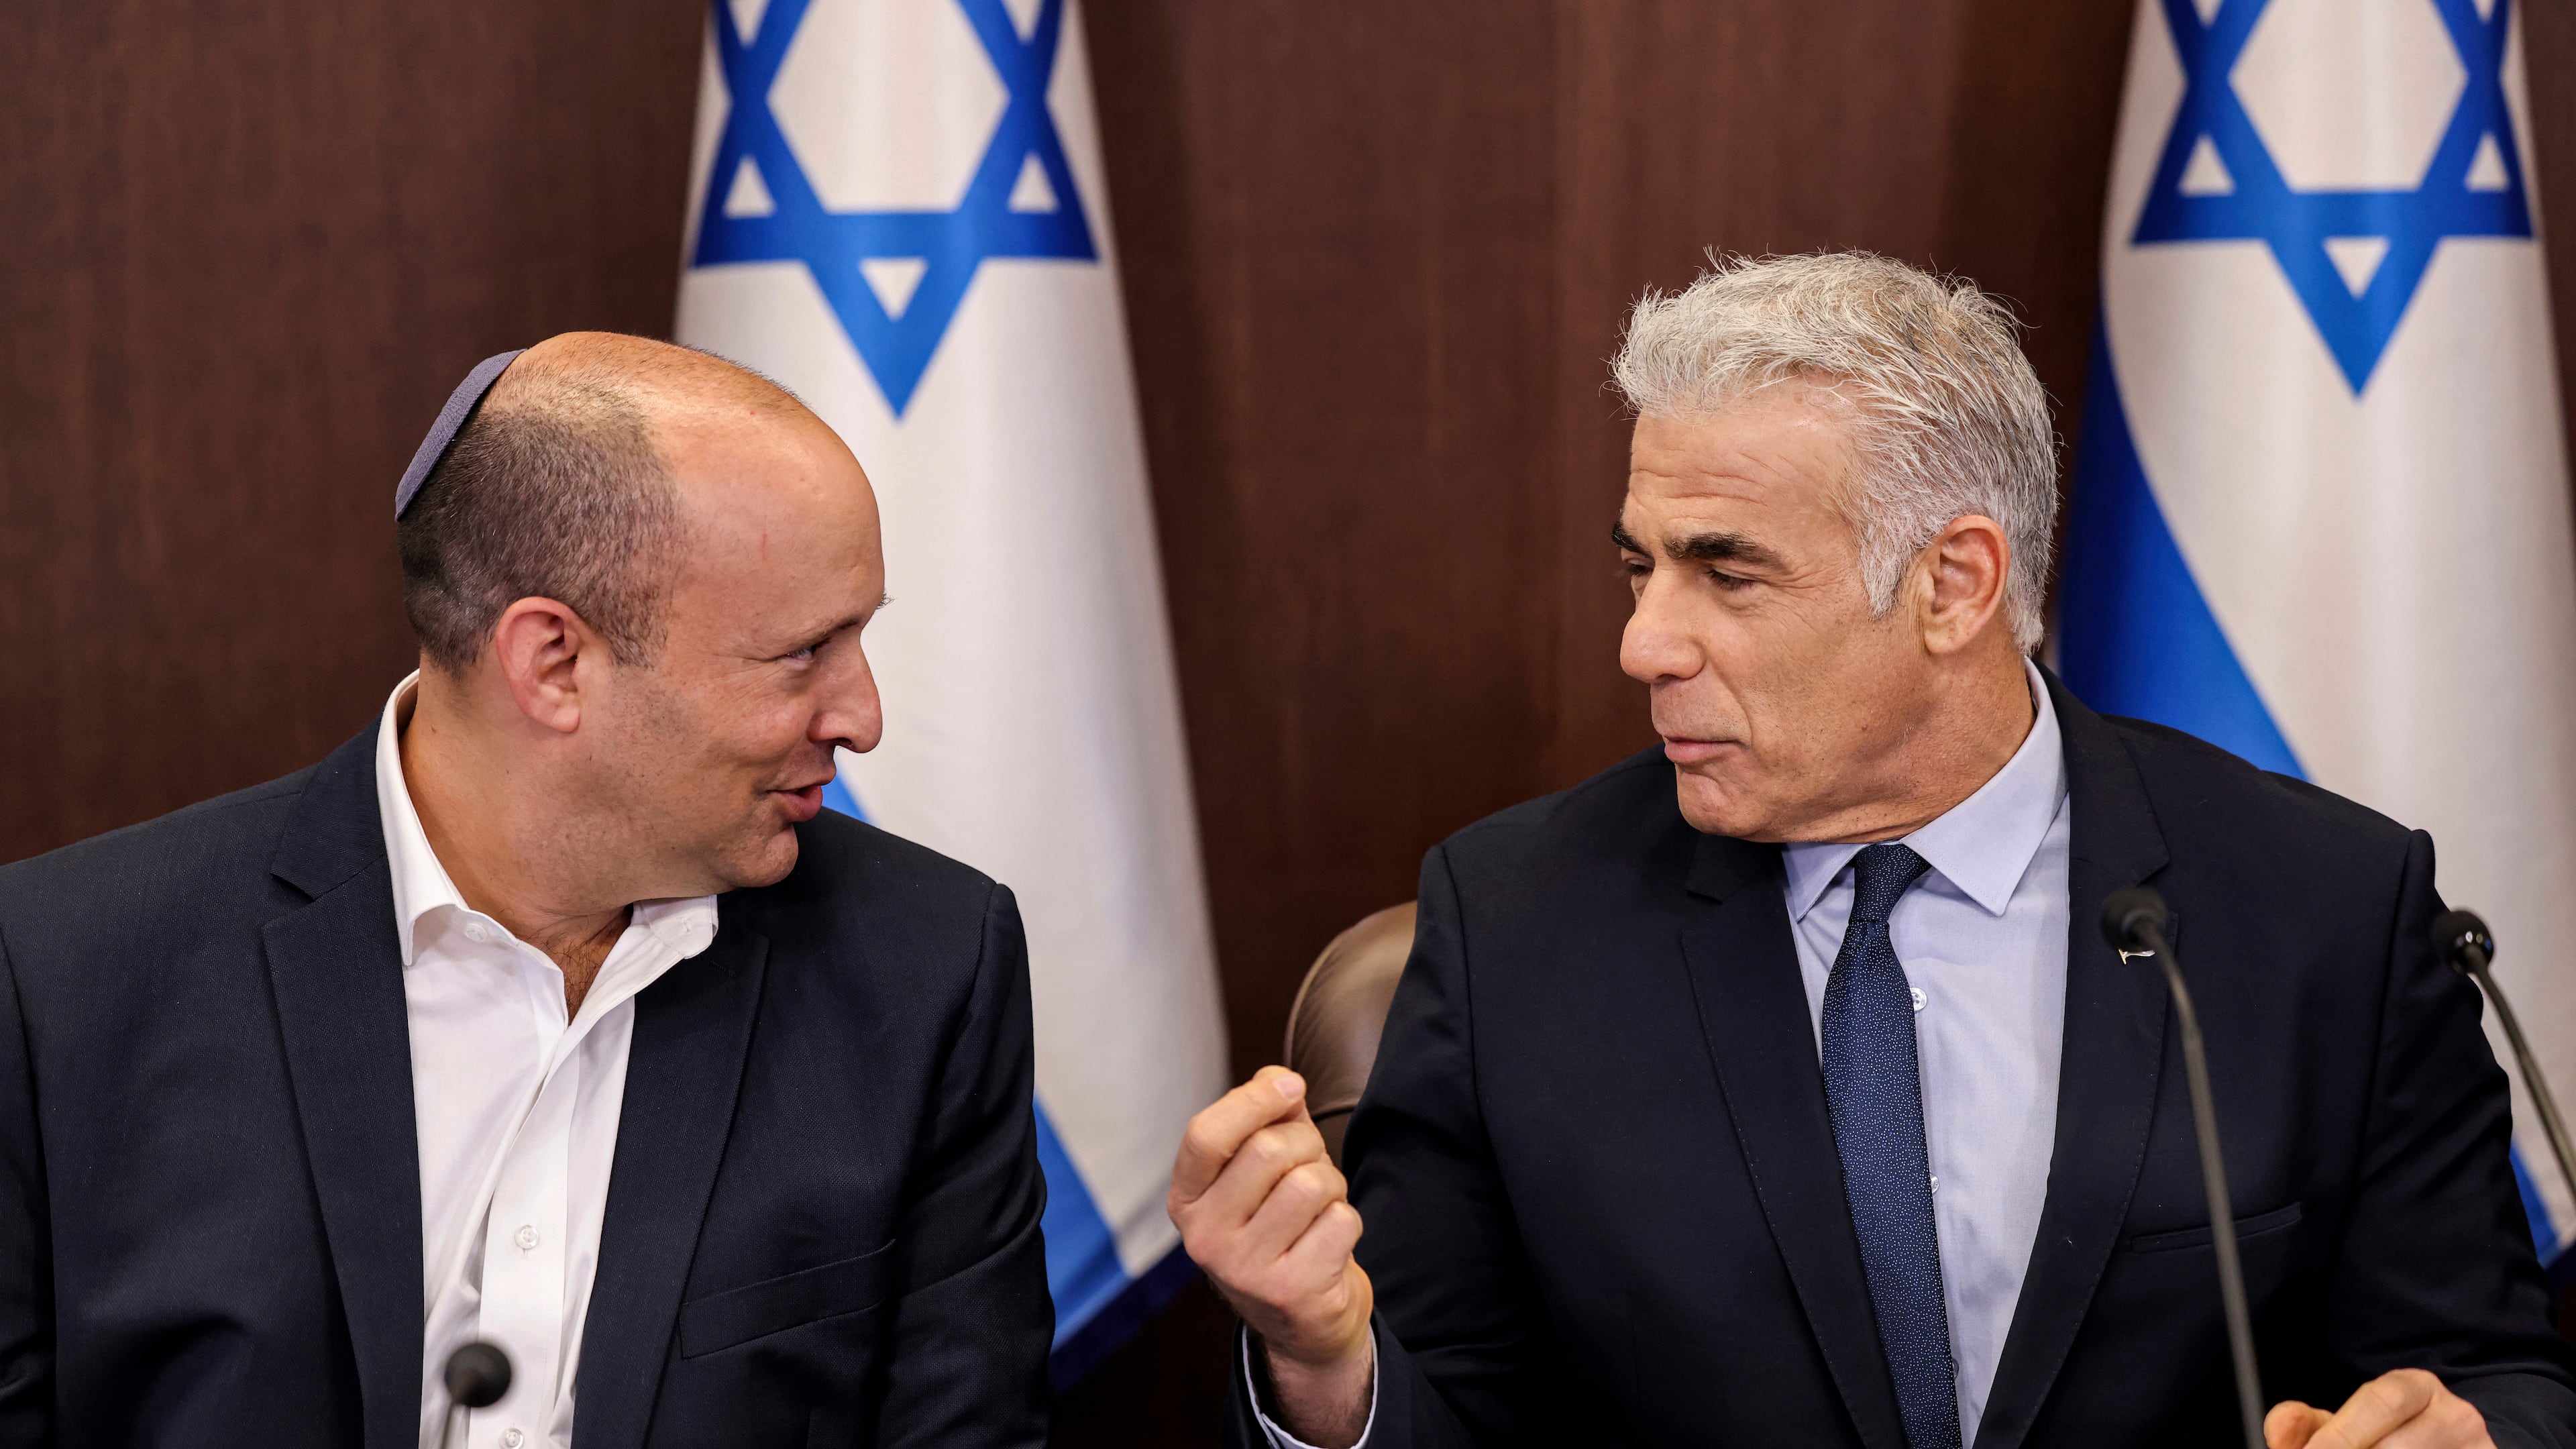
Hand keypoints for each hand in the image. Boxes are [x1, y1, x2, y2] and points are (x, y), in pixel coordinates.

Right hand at [1169, 1067, 1373, 1446]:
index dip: (1252, 1100)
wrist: (1303, 1321)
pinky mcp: (1290, 1292)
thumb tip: (1282, 1082)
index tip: (1291, 1087)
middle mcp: (1204, 1238)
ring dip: (1331, 1185)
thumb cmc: (1281, 1224)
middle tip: (1310, 1167)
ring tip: (1319, 1208)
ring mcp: (1244, 1270)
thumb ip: (1267, 1117)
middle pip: (1268, 1150)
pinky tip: (1328, 1243)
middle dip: (1308, 1145)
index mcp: (1186, 1200)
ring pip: (1311, 1184)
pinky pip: (1341, 1221)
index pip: (1204, 1135)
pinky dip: (1347, 1222)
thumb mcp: (1260, 1171)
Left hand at [2266, 1369, 2493, 1447]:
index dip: (2341, 1434)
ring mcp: (2480, 1448)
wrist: (2461, 1447)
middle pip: (2396, 1446)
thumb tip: (2277, 1434)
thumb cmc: (2394, 1436)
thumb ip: (2308, 1424)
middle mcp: (2456, 1416)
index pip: (2380, 1402)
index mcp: (2416, 1388)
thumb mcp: (2350, 1423)